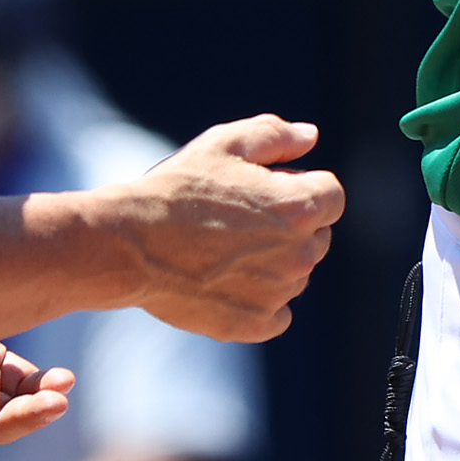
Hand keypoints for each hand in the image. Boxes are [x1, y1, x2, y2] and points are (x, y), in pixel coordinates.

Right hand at [107, 115, 345, 340]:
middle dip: (290, 223)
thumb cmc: (178, 189)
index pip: (331, 194)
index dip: (299, 185)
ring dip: (275, 260)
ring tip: (223, 247)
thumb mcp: (226, 144)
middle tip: (237, 217)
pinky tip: (225, 280)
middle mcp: (300, 255)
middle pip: (317, 234)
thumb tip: (309, 138)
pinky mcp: (254, 324)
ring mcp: (279, 294)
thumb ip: (277, 136)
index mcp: (300, 208)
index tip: (263, 187)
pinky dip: (260, 298)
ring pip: (296, 273)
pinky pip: (278, 312)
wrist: (129, 246)